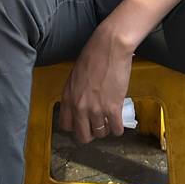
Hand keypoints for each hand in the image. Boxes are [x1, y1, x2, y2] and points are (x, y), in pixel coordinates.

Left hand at [58, 24, 132, 142]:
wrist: (110, 48)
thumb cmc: (93, 56)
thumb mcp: (75, 76)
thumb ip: (75, 94)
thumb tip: (79, 106)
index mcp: (68, 97)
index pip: (65, 125)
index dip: (75, 127)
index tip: (82, 124)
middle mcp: (79, 107)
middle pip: (82, 136)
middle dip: (90, 134)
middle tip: (97, 126)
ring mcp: (96, 110)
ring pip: (100, 134)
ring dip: (106, 129)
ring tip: (109, 119)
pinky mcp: (113, 109)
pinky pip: (116, 130)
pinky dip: (118, 128)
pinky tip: (119, 120)